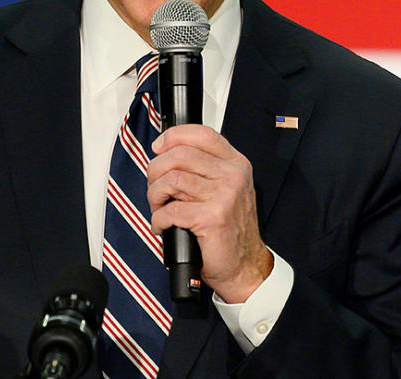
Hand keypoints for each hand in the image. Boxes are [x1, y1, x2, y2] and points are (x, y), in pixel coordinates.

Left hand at [147, 124, 272, 302]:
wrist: (244, 265)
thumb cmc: (228, 228)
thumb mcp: (224, 189)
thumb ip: (203, 168)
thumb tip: (165, 153)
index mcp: (235, 164)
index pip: (201, 134)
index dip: (173, 136)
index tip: (158, 147)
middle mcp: (233, 176)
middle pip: (179, 155)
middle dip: (156, 171)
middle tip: (156, 188)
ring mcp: (224, 196)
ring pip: (171, 180)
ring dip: (155, 196)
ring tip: (159, 208)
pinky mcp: (212, 218)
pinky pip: (169, 210)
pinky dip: (158, 220)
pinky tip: (163, 226)